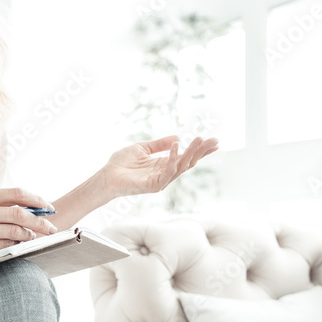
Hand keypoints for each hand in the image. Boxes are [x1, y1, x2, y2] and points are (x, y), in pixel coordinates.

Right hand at [0, 188, 58, 266]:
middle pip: (18, 213)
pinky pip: (2, 247)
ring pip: (13, 231)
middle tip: (52, 227)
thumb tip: (30, 209)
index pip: (15, 194)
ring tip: (34, 237)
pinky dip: (14, 246)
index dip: (36, 200)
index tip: (49, 207)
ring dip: (29, 236)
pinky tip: (18, 246)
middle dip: (40, 221)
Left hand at [100, 135, 218, 197]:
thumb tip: (178, 137)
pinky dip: (174, 158)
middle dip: (202, 151)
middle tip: (214, 140)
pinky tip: (178, 145)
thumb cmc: (121, 164)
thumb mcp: (143, 148)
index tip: (213, 142)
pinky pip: (168, 171)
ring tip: (199, 139)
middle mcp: (166, 173)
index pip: (187, 157)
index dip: (200, 150)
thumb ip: (160, 144)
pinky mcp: (154, 185)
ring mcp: (161, 180)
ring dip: (192, 152)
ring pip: (182, 167)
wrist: (106, 176)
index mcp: (164, 165)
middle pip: (189, 162)